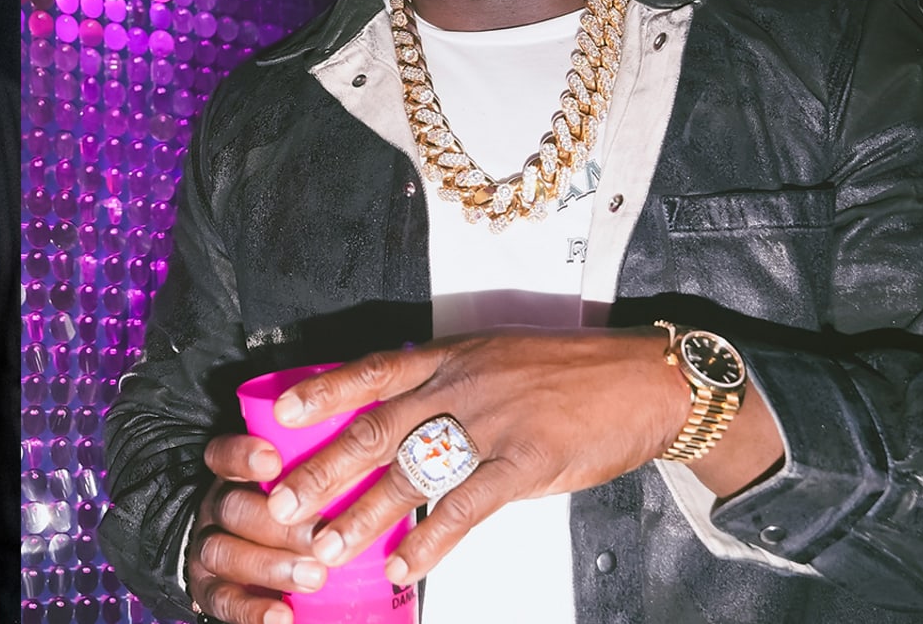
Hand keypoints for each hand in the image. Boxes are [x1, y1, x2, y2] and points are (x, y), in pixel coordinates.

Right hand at [185, 434, 322, 623]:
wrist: (244, 563)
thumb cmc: (292, 518)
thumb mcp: (297, 492)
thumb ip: (314, 482)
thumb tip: (357, 467)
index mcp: (233, 477)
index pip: (223, 456)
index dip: (243, 457)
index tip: (273, 461)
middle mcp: (216, 509)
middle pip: (232, 508)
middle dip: (279, 525)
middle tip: (321, 538)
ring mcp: (208, 549)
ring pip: (222, 552)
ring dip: (271, 566)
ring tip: (314, 577)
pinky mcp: (208, 589)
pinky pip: (222, 600)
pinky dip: (252, 611)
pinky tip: (282, 616)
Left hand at [262, 329, 779, 585]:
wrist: (644, 381)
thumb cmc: (568, 372)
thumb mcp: (494, 358)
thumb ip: (445, 383)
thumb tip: (393, 412)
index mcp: (448, 357)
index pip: (371, 371)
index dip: (322, 392)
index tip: (277, 415)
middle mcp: (460, 385)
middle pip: (374, 430)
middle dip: (321, 472)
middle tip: (279, 506)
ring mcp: (491, 424)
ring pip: (410, 474)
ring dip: (362, 517)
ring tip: (326, 551)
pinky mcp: (525, 462)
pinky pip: (466, 507)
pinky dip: (430, 540)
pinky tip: (405, 566)